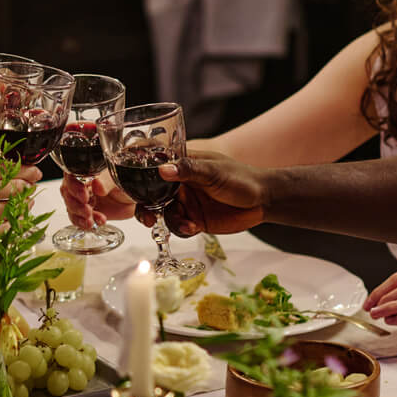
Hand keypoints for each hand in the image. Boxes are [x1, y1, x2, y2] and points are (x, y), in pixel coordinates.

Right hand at [0, 159, 39, 245]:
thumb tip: (8, 171)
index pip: (7, 168)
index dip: (26, 170)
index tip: (35, 171)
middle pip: (15, 187)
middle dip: (28, 186)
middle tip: (34, 185)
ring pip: (14, 207)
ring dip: (24, 203)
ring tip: (27, 200)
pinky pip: (5, 225)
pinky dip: (14, 221)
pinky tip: (15, 217)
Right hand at [60, 171, 133, 228]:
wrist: (131, 201)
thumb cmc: (124, 185)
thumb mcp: (117, 181)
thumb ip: (106, 183)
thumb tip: (97, 185)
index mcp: (86, 171)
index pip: (71, 175)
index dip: (74, 186)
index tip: (84, 196)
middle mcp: (80, 184)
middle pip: (67, 193)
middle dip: (76, 205)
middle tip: (88, 211)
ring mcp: (81, 199)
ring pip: (70, 207)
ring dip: (79, 216)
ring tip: (91, 219)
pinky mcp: (84, 212)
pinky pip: (76, 219)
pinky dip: (83, 223)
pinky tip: (93, 223)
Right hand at [151, 150, 267, 235]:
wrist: (263, 201)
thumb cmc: (242, 178)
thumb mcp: (214, 171)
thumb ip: (188, 170)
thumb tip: (163, 169)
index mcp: (183, 166)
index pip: (154, 169)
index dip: (140, 180)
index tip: (133, 190)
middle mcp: (181, 184)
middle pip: (153, 196)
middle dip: (147, 209)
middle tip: (148, 219)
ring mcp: (187, 203)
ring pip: (164, 214)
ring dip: (170, 221)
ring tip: (187, 224)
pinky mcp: (195, 219)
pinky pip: (178, 227)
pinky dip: (182, 229)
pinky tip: (194, 227)